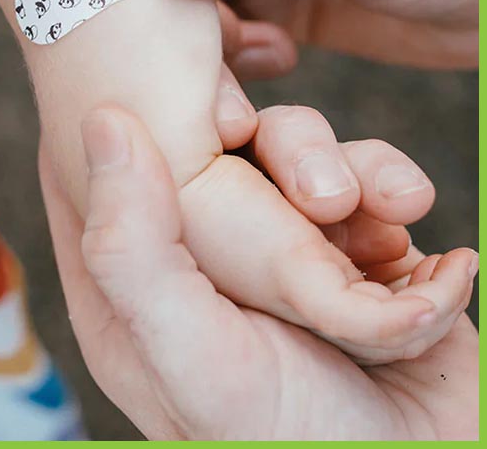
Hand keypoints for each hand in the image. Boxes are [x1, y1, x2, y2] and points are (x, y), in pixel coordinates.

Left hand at [41, 106, 477, 439]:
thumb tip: (101, 120)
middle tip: (318, 197)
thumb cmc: (295, 443)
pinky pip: (363, 177)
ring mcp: (285, 251)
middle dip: (277, 149)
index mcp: (138, 285)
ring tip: (385, 225)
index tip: (184, 112)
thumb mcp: (190, 356)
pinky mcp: (355, 250)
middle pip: (212, 145)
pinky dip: (395, 192)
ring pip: (294, 150)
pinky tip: (426, 257)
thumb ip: (132, 248)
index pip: (105, 175)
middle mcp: (207, 258)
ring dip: (348, 171)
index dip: (138, 126)